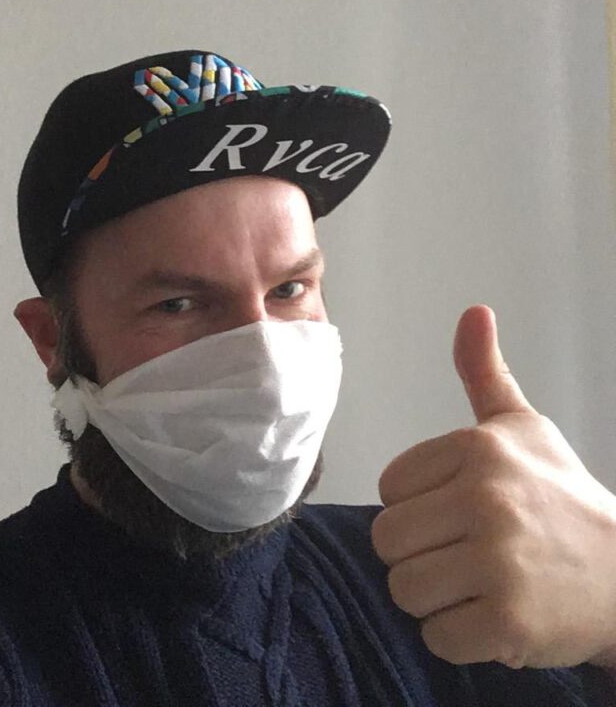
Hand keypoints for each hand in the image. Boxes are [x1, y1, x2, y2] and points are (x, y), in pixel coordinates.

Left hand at [370, 304, 615, 669]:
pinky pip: (437, 637)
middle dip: (419, 555)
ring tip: (478, 583)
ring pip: (404, 589)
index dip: (418, 506)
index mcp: (480, 448)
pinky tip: (493, 615)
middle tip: (465, 554)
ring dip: (435, 598)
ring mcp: (499, 561)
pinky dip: (459, 636)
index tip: (458, 511)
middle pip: (388, 540)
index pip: (390, 487)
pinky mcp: (509, 621)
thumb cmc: (560, 496)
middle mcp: (487, 498)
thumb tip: (474, 311)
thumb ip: (485, 372)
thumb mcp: (523, 427)